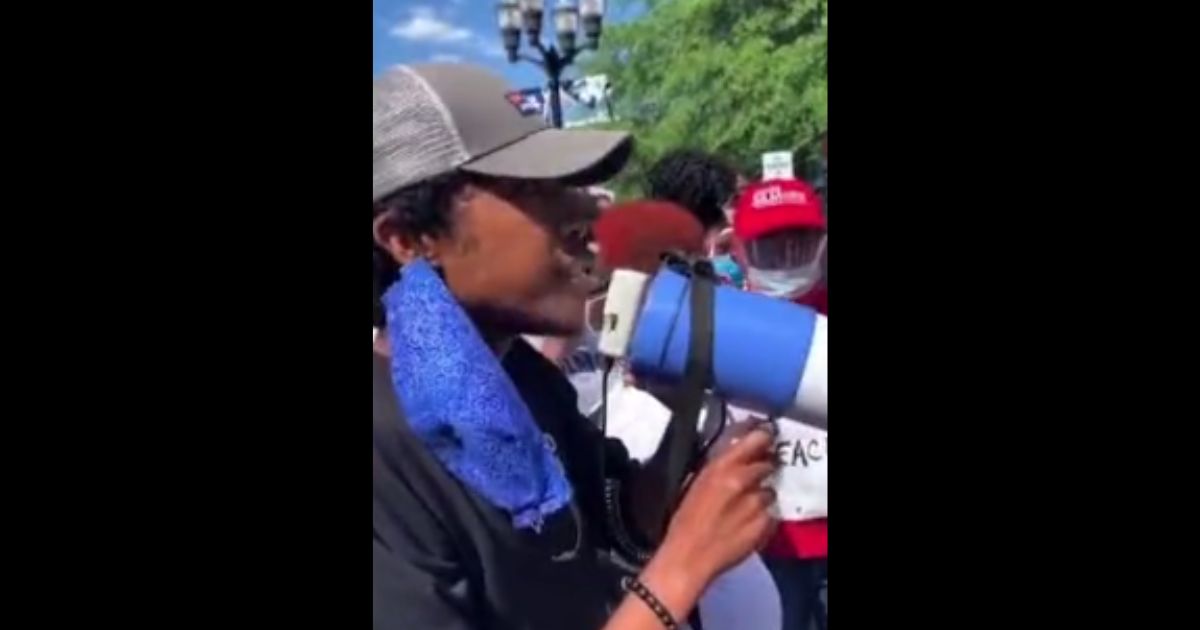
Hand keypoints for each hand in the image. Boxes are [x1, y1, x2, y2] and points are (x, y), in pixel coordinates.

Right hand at [656, 426, 777, 585]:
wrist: (689, 558)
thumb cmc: (684, 520)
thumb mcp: (696, 482)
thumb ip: (720, 466)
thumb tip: (736, 452)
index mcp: (721, 467)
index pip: (756, 439)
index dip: (763, 438)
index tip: (763, 440)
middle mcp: (742, 480)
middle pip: (768, 464)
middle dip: (762, 469)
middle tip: (753, 479)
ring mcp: (757, 503)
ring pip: (770, 491)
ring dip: (762, 496)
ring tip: (747, 507)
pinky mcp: (765, 524)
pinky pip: (772, 514)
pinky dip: (764, 517)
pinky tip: (748, 524)